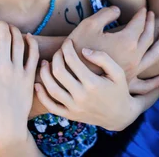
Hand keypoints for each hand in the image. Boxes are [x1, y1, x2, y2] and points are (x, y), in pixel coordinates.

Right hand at [0, 17, 39, 145]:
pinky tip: (27, 38)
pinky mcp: (29, 77)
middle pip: (4, 37)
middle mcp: (3, 67)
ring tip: (11, 28)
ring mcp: (18, 71)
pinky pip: (33, 54)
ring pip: (19, 42)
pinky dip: (31, 43)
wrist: (6, 126)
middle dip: (1, 25)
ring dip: (15, 31)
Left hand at [35, 39, 158, 131]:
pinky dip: (41, 95)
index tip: (68, 42)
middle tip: (58, 52)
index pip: (72, 60)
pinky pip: (50, 106)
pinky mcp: (70, 115)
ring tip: (45, 63)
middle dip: (56, 57)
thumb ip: (103, 58)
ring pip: (51, 89)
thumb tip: (83, 50)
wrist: (120, 116)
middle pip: (58, 72)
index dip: (67, 47)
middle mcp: (81, 96)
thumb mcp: (117, 72)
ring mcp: (74, 108)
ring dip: (44, 73)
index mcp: (93, 84)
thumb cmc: (119, 89)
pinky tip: (38, 84)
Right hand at [66, 7, 158, 88]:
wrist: (68, 73)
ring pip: (154, 56)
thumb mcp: (89, 24)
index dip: (141, 14)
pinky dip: (156, 82)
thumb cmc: (77, 47)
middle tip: (151, 15)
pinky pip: (146, 84)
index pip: (139, 23)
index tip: (142, 8)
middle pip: (148, 36)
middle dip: (150, 23)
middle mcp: (134, 56)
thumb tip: (118, 10)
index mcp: (127, 41)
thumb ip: (106, 14)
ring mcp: (132, 71)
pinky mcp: (127, 83)